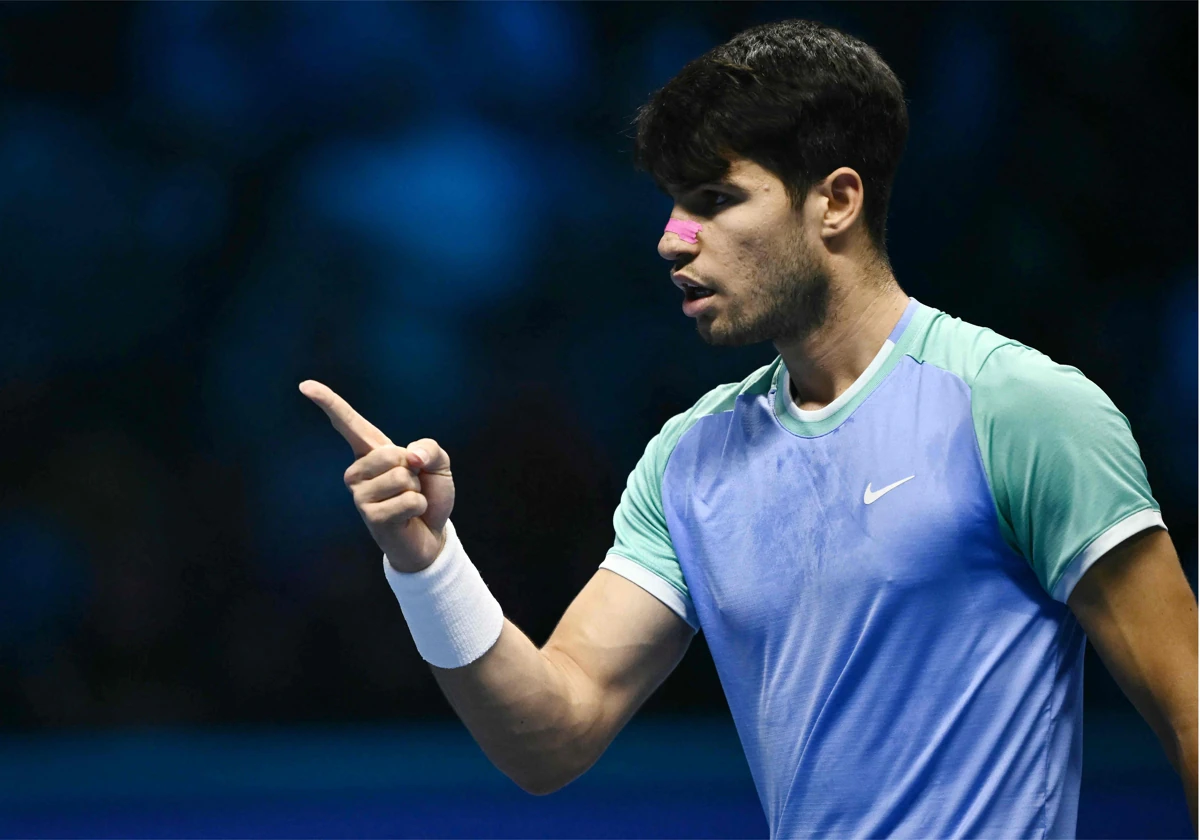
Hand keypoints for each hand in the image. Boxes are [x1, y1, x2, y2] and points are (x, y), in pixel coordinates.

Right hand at [298, 380, 453, 572]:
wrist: (431, 535)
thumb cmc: (429, 494)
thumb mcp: (438, 463)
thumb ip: (430, 448)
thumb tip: (411, 456)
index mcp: (370, 452)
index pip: (347, 423)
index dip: (328, 402)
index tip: (305, 386)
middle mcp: (357, 471)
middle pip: (393, 453)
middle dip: (414, 469)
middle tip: (411, 486)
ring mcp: (360, 495)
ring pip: (402, 477)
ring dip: (416, 491)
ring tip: (408, 501)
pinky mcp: (370, 516)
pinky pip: (408, 500)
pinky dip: (418, 507)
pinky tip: (408, 517)